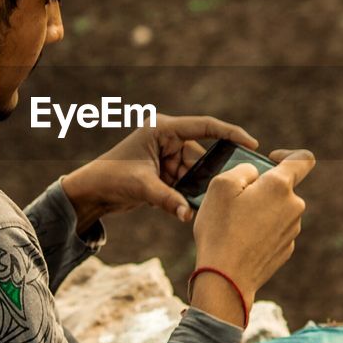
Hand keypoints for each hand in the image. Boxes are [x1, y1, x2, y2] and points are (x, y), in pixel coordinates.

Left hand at [60, 114, 257, 234]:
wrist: (90, 192)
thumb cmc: (110, 178)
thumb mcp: (141, 187)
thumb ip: (168, 199)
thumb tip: (189, 215)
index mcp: (162, 129)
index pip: (205, 126)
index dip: (230, 133)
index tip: (252, 143)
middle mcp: (167, 139)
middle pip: (201, 156)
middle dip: (209, 175)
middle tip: (223, 191)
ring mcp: (166, 156)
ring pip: (194, 173)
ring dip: (197, 189)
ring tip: (202, 203)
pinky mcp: (164, 172)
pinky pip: (185, 183)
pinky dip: (187, 195)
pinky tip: (187, 207)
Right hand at [190, 149, 315, 316]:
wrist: (226, 278)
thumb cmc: (221, 229)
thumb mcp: (220, 186)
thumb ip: (243, 169)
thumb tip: (255, 174)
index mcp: (280, 186)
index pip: (303, 159)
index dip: (287, 154)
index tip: (269, 160)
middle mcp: (294, 207)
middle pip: (282, 187)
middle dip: (262, 188)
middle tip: (235, 201)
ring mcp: (292, 230)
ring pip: (278, 209)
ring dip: (261, 210)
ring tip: (235, 225)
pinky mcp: (286, 249)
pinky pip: (275, 230)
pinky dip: (261, 230)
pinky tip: (242, 241)